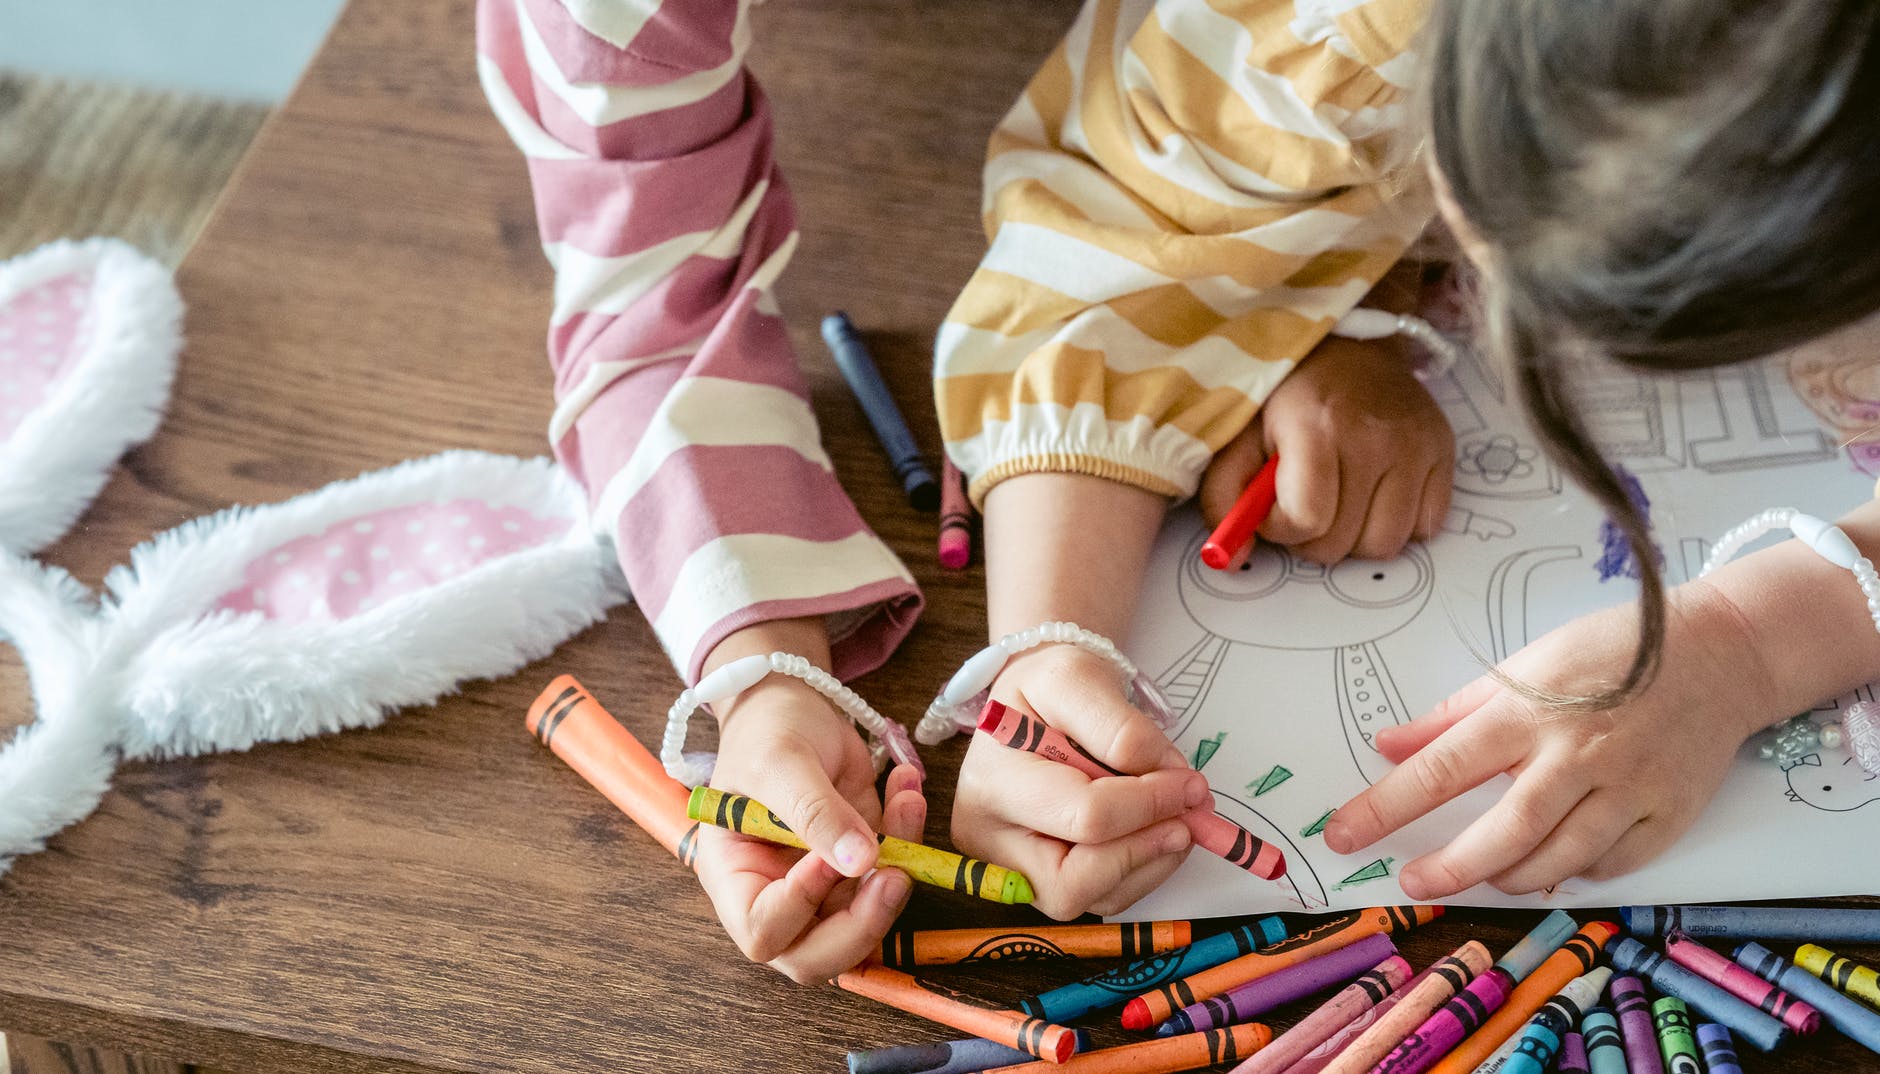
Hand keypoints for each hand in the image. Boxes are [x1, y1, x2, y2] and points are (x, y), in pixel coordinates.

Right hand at [690, 622, 923, 983]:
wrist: (792, 704)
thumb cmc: (766, 732)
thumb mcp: (782, 763)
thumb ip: (815, 813)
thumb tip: (861, 862)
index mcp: (735, 879)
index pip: (763, 931)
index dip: (799, 907)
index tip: (827, 856)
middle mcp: (777, 895)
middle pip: (816, 956)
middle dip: (864, 924)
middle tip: (896, 876)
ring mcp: (823, 886)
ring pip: (867, 920)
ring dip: (900, 868)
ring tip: (905, 798)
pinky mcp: (861, 866)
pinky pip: (895, 873)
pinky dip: (911, 835)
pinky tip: (906, 786)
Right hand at [951, 643, 1207, 919]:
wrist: (1032, 703)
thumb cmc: (1048, 688)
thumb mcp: (1078, 677)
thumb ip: (1121, 727)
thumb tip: (1168, 780)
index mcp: (992, 783)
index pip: (1082, 816)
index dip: (1149, 805)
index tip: (1192, 785)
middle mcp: (989, 838)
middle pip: (1072, 883)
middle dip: (1144, 850)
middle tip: (1189, 818)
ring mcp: (1011, 868)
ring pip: (1091, 899)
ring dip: (1149, 863)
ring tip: (1177, 819)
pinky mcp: (1039, 882)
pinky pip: (1101, 899)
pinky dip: (1140, 871)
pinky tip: (1154, 833)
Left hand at [1201, 335, 1452, 563]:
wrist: (1348, 348)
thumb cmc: (1286, 396)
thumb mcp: (1237, 437)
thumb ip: (1224, 498)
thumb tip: (1233, 557)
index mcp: (1317, 428)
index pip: (1307, 521)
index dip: (1281, 528)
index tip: (1273, 506)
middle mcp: (1374, 438)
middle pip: (1343, 543)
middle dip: (1313, 537)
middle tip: (1305, 503)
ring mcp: (1416, 446)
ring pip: (1385, 545)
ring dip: (1356, 537)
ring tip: (1340, 501)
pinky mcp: (1444, 452)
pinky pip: (1426, 527)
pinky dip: (1398, 524)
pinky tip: (1376, 494)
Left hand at [1324, 580, 1778, 896]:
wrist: (1719, 654)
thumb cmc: (1611, 653)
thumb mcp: (1523, 666)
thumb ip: (1452, 713)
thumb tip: (1388, 746)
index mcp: (1529, 711)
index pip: (1442, 767)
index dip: (1386, 806)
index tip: (1343, 834)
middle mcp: (1577, 754)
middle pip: (1504, 832)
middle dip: (1451, 867)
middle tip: (1414, 882)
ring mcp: (1628, 788)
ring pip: (1557, 860)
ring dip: (1509, 876)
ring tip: (1482, 874)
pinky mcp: (1668, 814)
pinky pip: (1611, 864)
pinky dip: (1575, 872)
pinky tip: (1552, 864)